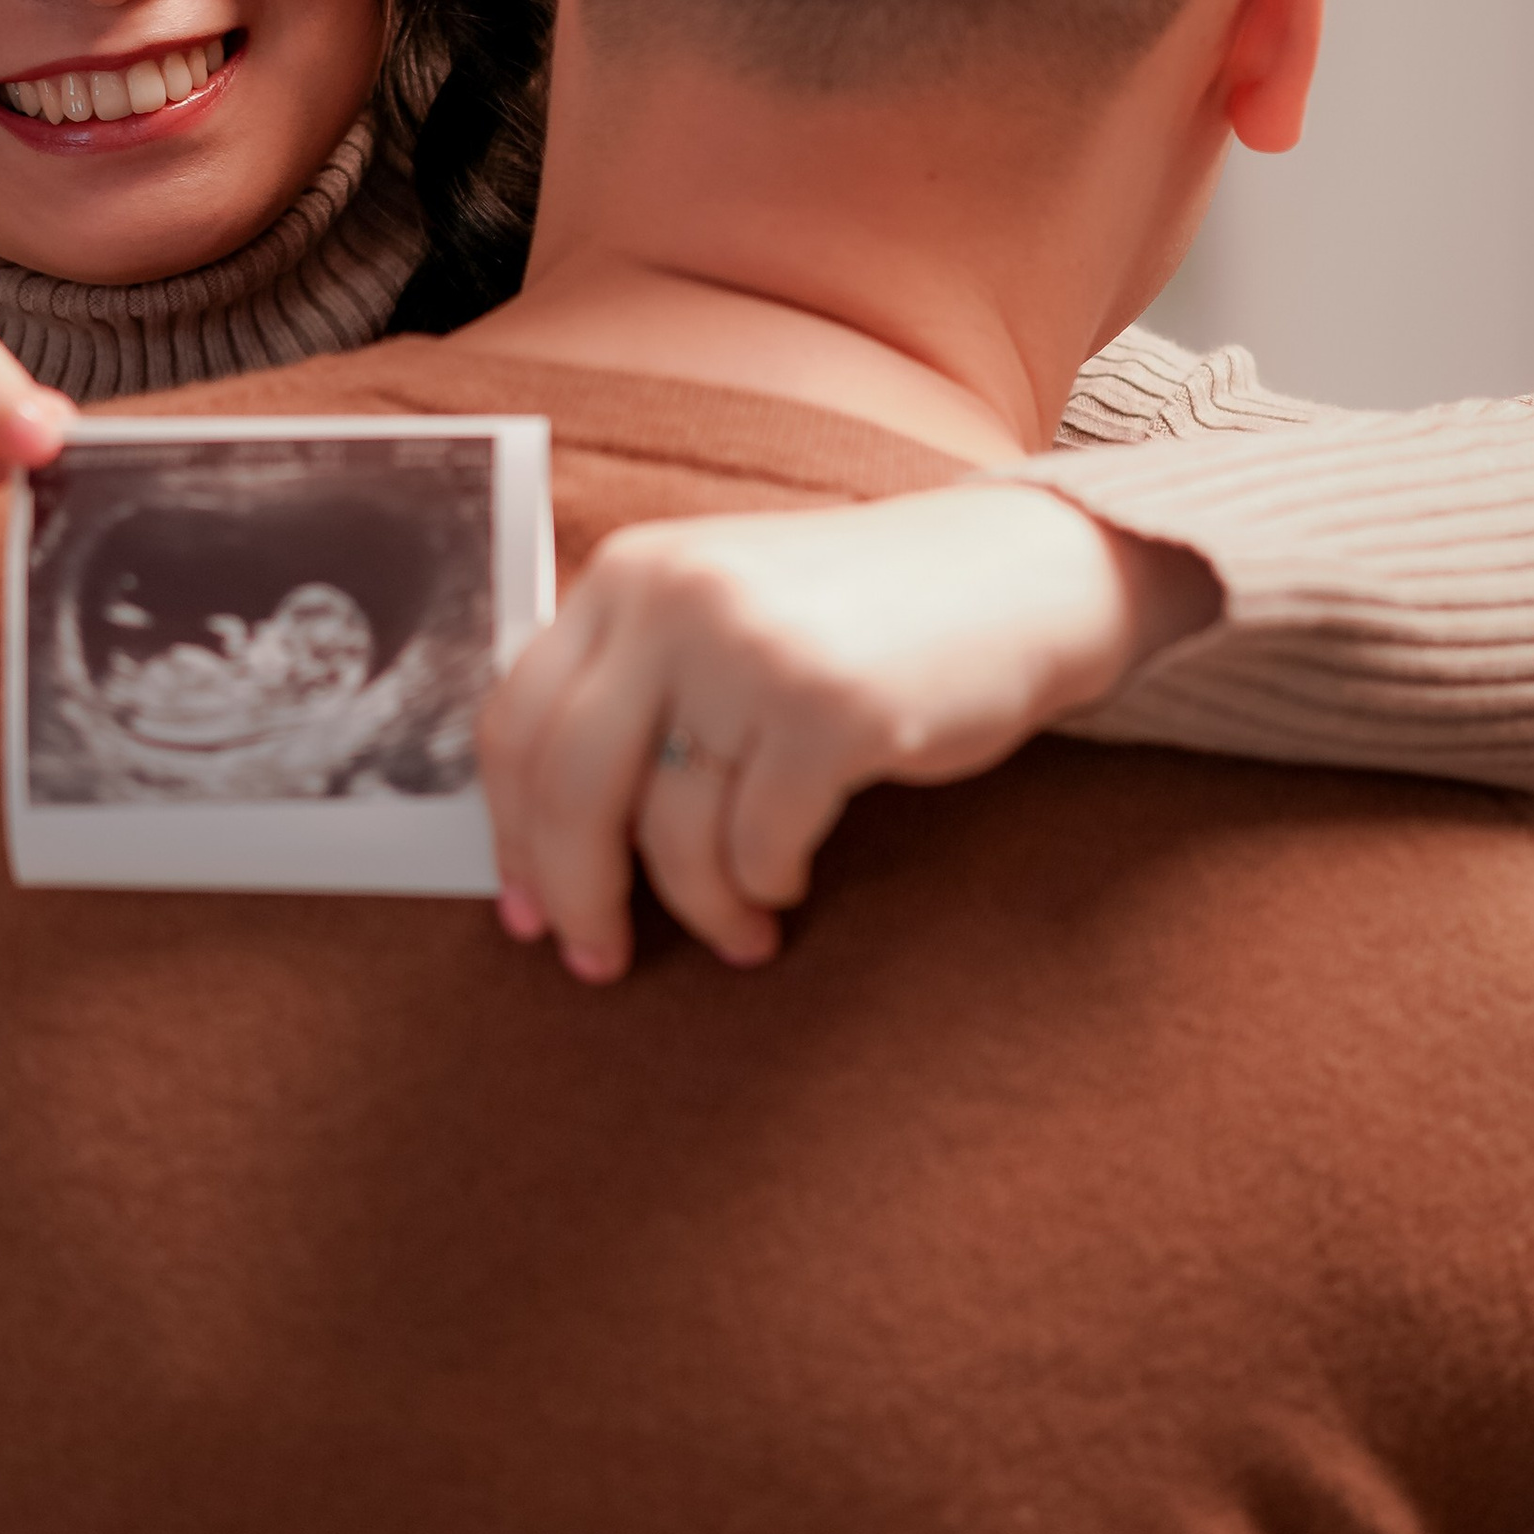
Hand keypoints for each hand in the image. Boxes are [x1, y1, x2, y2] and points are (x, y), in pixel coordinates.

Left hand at [478, 484, 1217, 981]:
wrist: (1023, 575)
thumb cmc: (863, 621)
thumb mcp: (722, 616)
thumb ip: (631, 688)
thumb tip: (539, 845)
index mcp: (630, 573)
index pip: (515, 722)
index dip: (510, 835)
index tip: (525, 910)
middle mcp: (675, 598)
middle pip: (568, 788)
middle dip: (577, 896)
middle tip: (596, 960)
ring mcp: (751, 649)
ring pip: (668, 832)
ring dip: (699, 909)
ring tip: (740, 932)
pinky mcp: (829, 708)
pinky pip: (758, 847)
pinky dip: (768, 885)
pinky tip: (792, 880)